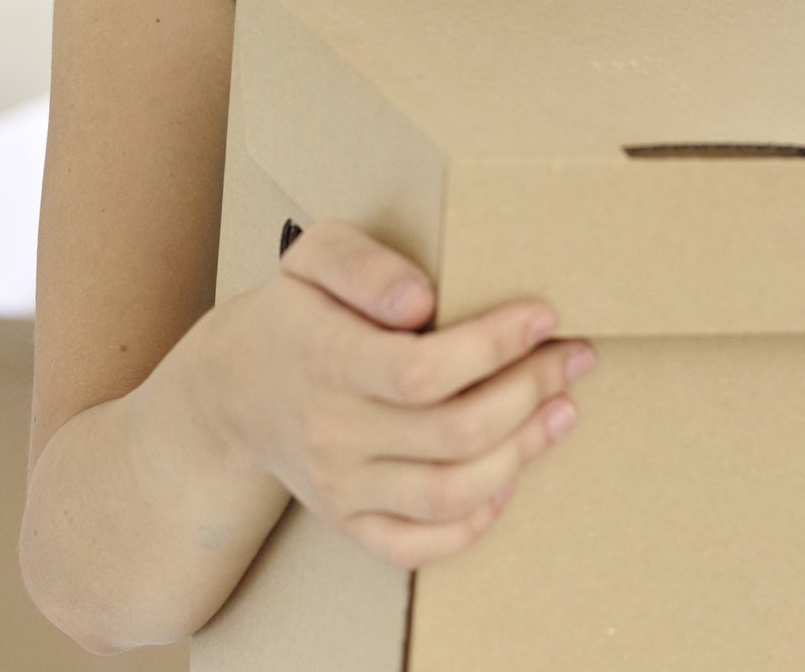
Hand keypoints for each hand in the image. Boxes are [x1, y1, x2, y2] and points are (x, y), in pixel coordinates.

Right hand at [180, 219, 592, 568]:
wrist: (231, 392)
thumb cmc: (293, 312)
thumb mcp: (314, 257)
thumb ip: (363, 264)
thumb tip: (420, 299)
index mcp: (326, 362)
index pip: (423, 371)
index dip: (495, 346)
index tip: (544, 315)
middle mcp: (332, 433)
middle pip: (453, 434)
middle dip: (530, 391)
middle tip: (574, 356)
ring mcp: (340, 487)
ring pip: (448, 493)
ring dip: (521, 454)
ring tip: (563, 410)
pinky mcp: (349, 522)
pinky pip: (416, 547)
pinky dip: (473, 524)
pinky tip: (510, 477)